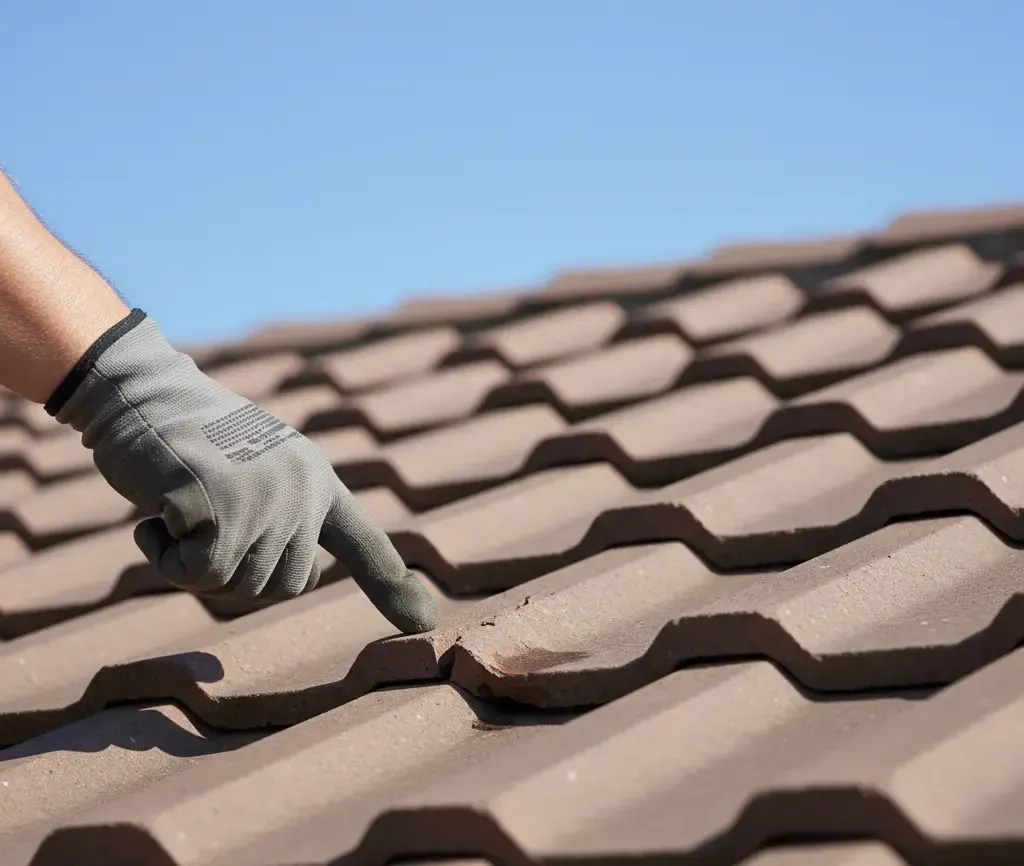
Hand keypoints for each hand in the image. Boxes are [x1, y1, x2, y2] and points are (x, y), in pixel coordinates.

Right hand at [46, 309, 437, 633]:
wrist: (140, 393)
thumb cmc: (190, 439)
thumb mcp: (256, 471)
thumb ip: (283, 516)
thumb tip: (298, 576)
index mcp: (317, 480)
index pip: (364, 541)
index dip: (391, 586)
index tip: (424, 623)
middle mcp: (303, 489)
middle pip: (279, 587)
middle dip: (232, 573)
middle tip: (201, 524)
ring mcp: (264, 496)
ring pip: (233, 586)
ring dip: (191, 562)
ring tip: (180, 506)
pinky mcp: (218, 504)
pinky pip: (192, 574)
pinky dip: (163, 555)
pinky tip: (155, 513)